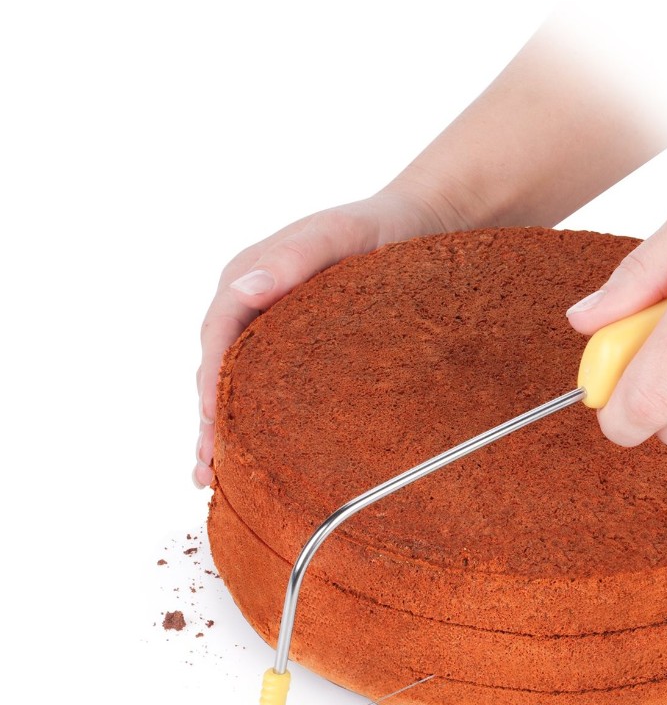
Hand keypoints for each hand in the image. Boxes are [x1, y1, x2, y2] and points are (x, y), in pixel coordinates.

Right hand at [194, 184, 457, 486]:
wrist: (420, 225)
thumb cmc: (380, 226)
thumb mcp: (339, 234)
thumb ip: (293, 258)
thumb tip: (245, 289)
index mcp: (249, 276)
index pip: (218, 334)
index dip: (210, 382)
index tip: (212, 424)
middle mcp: (251, 304)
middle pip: (218, 368)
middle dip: (210, 420)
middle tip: (208, 470)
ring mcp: (272, 329)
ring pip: (237, 385)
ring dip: (225, 430)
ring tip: (215, 479)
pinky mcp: (296, 349)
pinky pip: (268, 387)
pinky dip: (256, 422)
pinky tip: (253, 458)